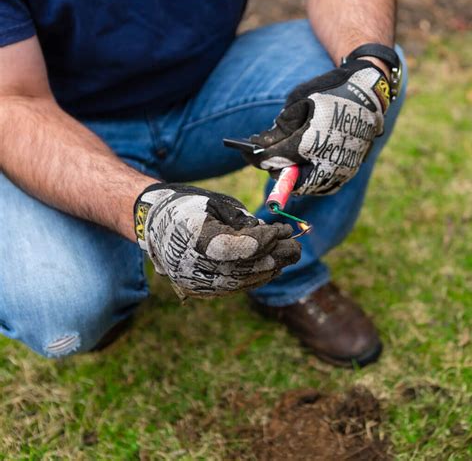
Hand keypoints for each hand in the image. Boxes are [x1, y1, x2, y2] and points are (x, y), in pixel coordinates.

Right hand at [134, 183, 300, 298]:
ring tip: (286, 257)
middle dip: (276, 256)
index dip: (265, 240)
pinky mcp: (198, 289)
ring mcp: (194, 280)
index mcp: (195, 238)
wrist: (154, 223)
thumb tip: (272, 236)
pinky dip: (254, 278)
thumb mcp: (216, 204)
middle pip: (245, 268)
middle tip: (296, 247)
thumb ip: (243, 222)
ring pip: (242, 282)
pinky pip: (233, 287)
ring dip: (269, 270)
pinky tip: (269, 268)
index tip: (282, 231)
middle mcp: (193, 264)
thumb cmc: (188, 207)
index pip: (240, 247)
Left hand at [244, 59, 390, 194]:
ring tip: (282, 161)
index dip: (257, 156)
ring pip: (307, 186)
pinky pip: (324, 185)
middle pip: (289, 179)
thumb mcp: (300, 101)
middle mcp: (324, 162)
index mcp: (309, 143)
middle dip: (275, 168)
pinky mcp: (349, 172)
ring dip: (292, 176)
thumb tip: (263, 144)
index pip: (274, 158)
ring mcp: (339, 170)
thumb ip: (280, 126)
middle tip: (266, 158)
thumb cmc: (331, 91)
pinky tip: (302, 166)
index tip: (246, 152)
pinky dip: (310, 179)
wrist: (370, 90)